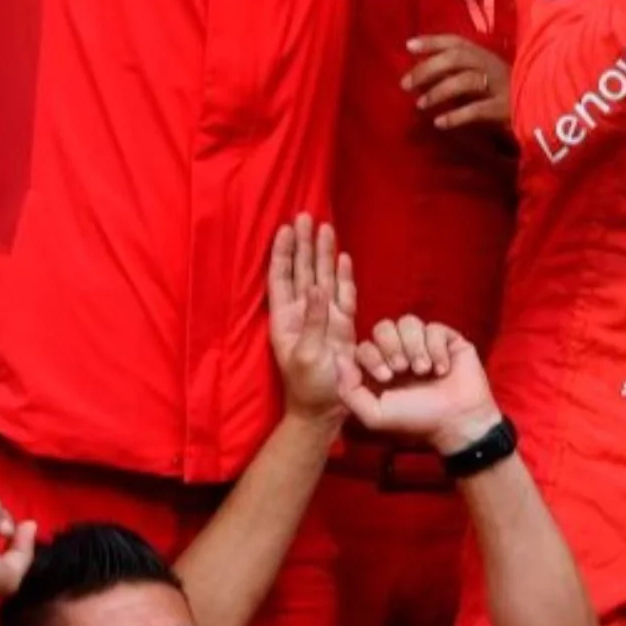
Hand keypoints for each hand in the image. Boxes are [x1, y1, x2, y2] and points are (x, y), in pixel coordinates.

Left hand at [267, 214, 357, 421]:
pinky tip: (342, 258)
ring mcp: (323, 317)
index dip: (283, 253)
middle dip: (304, 243)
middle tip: (305, 216)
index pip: (281, 278)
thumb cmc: (309, 387)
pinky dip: (343, 275)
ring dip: (323, 252)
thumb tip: (318, 289)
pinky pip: (344, 294)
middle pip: (303, 270)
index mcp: (285, 319)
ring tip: (325, 226)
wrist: (327, 409)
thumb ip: (313, 321)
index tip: (284, 229)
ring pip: (323, 276)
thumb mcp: (306, 356)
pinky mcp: (342, 324)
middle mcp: (303, 313)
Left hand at [337, 317, 504, 456]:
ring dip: (415, 346)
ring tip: (424, 370)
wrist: (457, 421)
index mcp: (380, 368)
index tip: (386, 378)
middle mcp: (400, 353)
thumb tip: (338, 358)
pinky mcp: (448, 340)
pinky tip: (443, 369)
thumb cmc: (416, 421)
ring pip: (409, 322)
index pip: (364, 345)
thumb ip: (349, 390)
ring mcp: (424, 344)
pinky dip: (437, 348)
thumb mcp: (374, 415)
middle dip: (392, 346)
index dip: (372, 355)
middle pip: (383, 326)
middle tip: (403, 370)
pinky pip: (435, 327)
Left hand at [404, 33, 509, 132]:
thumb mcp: (486, 78)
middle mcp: (494, 66)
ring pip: (466, 81)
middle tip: (406, 84)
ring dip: (438, 91)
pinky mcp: (508, 109)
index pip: (457, 42)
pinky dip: (456, 116)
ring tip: (420, 104)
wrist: (547, 107)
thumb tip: (423, 75)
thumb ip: (461, 73)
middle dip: (428, 69)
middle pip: (457, 58)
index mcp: (487, 56)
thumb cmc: (509, 94)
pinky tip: (440, 123)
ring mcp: (502, 87)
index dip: (433, 41)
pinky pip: (479, 110)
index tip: (409, 45)